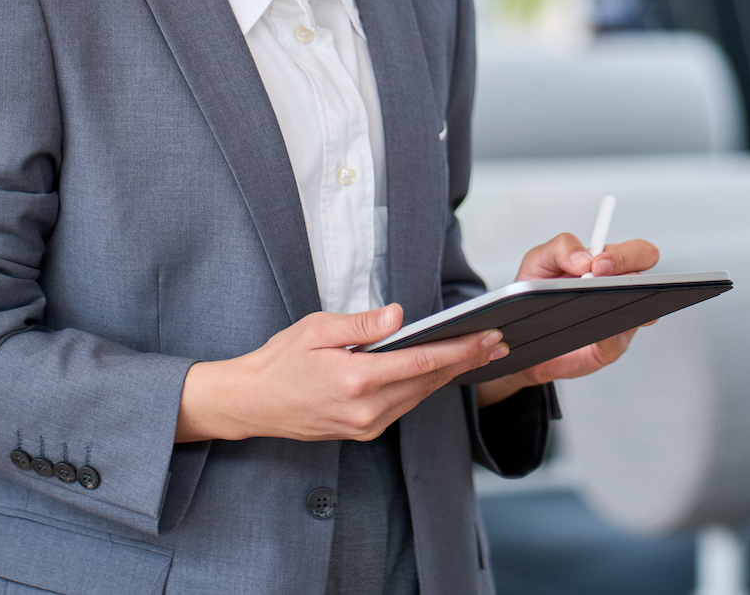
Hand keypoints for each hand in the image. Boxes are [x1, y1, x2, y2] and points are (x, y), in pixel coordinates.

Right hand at [176, 303, 509, 441]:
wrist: (252, 403)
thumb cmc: (280, 360)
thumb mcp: (317, 329)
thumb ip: (362, 324)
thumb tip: (399, 315)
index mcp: (356, 380)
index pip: (422, 362)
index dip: (460, 349)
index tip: (488, 337)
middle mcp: (366, 409)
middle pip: (428, 381)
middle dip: (465, 361)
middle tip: (497, 341)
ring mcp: (366, 426)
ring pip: (419, 396)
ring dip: (448, 375)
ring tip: (477, 353)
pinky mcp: (363, 432)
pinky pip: (403, 406)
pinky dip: (423, 386)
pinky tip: (437, 370)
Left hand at [474, 232, 660, 407]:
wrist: (525, 337)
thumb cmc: (538, 297)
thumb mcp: (539, 261)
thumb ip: (560, 247)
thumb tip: (583, 257)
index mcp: (606, 264)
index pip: (634, 251)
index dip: (623, 255)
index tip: (596, 263)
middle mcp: (618, 288)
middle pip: (647, 275)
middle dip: (627, 266)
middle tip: (597, 273)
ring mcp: (619, 317)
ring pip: (640, 307)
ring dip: (622, 299)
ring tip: (594, 299)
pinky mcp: (610, 346)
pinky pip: (618, 340)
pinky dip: (608, 334)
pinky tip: (594, 328)